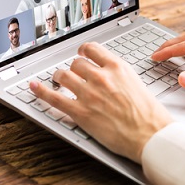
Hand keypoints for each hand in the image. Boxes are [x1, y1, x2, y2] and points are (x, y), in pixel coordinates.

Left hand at [30, 42, 172, 163]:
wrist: (150, 135)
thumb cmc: (148, 114)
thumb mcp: (136, 83)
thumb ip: (119, 75)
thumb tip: (107, 73)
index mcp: (117, 68)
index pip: (92, 49)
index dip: (83, 51)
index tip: (80, 54)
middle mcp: (101, 77)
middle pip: (76, 64)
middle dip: (73, 69)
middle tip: (72, 74)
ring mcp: (89, 94)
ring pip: (64, 76)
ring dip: (59, 78)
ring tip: (58, 81)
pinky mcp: (81, 113)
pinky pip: (54, 98)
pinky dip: (41, 91)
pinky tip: (34, 87)